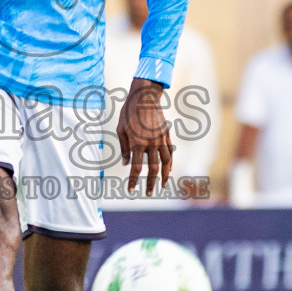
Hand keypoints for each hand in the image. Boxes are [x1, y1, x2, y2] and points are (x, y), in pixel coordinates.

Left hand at [117, 78, 173, 195]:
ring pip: (166, 162)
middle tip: (148, 193)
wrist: (145, 97)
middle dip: (150, 183)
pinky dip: (170, 163)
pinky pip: (170, 152)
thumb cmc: (129, 112)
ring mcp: (161, 139)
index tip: (130, 190)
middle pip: (153, 169)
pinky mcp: (167, 135)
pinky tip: (168, 170)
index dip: (133, 180)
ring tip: (162, 185)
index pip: (135, 168)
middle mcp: (151, 143)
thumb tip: (125, 164)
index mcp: (137, 143)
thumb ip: (124, 148)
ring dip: (164, 176)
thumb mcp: (121, 129)